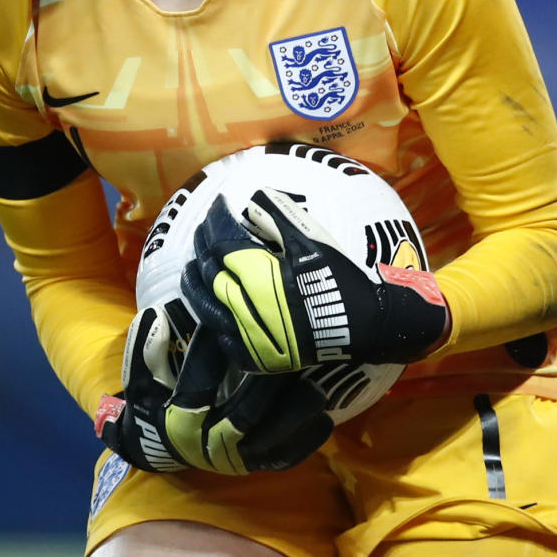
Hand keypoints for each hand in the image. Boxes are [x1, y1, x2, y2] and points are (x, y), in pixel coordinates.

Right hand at [95, 304, 332, 474]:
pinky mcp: (255, 465)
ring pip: (269, 442)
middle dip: (268, 387)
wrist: (164, 445)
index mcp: (180, 421)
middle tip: (293, 356)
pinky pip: (284, 459)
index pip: (198, 389)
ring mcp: (234, 459)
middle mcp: (207, 446)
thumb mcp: (146, 374)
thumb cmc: (158, 399)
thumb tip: (157, 318)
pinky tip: (325, 419)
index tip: (234, 329)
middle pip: (242, 417)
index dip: (214, 358)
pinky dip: (305, 442)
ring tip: (317, 387)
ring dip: (294, 416)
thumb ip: (150, 348)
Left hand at [182, 188, 448, 372]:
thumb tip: (252, 198)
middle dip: (203, 245)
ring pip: (206, 307)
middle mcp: (247, 309)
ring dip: (196, 282)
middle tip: (204, 228)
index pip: (222, 243)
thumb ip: (278, 218)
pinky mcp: (255, 357)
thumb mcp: (312, 242)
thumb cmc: (338, 278)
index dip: (216, 221)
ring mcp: (248, 337)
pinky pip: (221, 337)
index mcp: (259, 278)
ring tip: (193, 265)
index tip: (218, 205)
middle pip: (209, 272)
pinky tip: (209, 304)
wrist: (363, 327)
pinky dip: (211, 316)